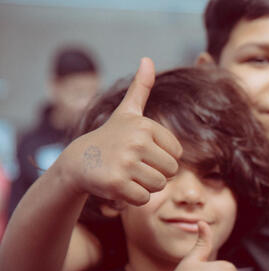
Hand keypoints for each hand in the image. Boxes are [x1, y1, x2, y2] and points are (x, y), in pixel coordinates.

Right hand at [57, 57, 182, 205]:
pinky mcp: (117, 185)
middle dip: (156, 173)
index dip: (162, 158)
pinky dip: (134, 197)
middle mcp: (136, 142)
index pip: (177, 154)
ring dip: (145, 186)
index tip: (141, 152)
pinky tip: (119, 186)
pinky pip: (144, 199)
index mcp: (145, 126)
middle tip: (134, 166)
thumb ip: (141, 88)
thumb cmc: (110, 137)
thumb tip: (147, 59)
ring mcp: (126, 164)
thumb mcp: (127, 112)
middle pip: (171, 172)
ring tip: (127, 174)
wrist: (78, 162)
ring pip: (159, 186)